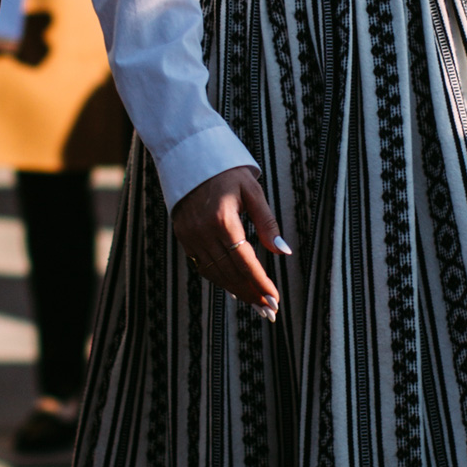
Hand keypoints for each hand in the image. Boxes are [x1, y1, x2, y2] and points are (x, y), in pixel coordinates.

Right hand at [171, 165, 287, 315]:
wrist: (190, 156)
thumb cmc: (227, 171)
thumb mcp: (252, 191)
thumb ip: (267, 223)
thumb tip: (283, 251)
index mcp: (223, 219)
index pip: (245, 261)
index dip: (260, 283)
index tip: (274, 300)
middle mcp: (204, 231)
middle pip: (231, 273)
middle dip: (251, 293)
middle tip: (269, 310)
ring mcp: (190, 236)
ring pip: (215, 273)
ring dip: (236, 291)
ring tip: (255, 303)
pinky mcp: (183, 236)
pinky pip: (202, 266)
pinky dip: (219, 279)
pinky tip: (234, 288)